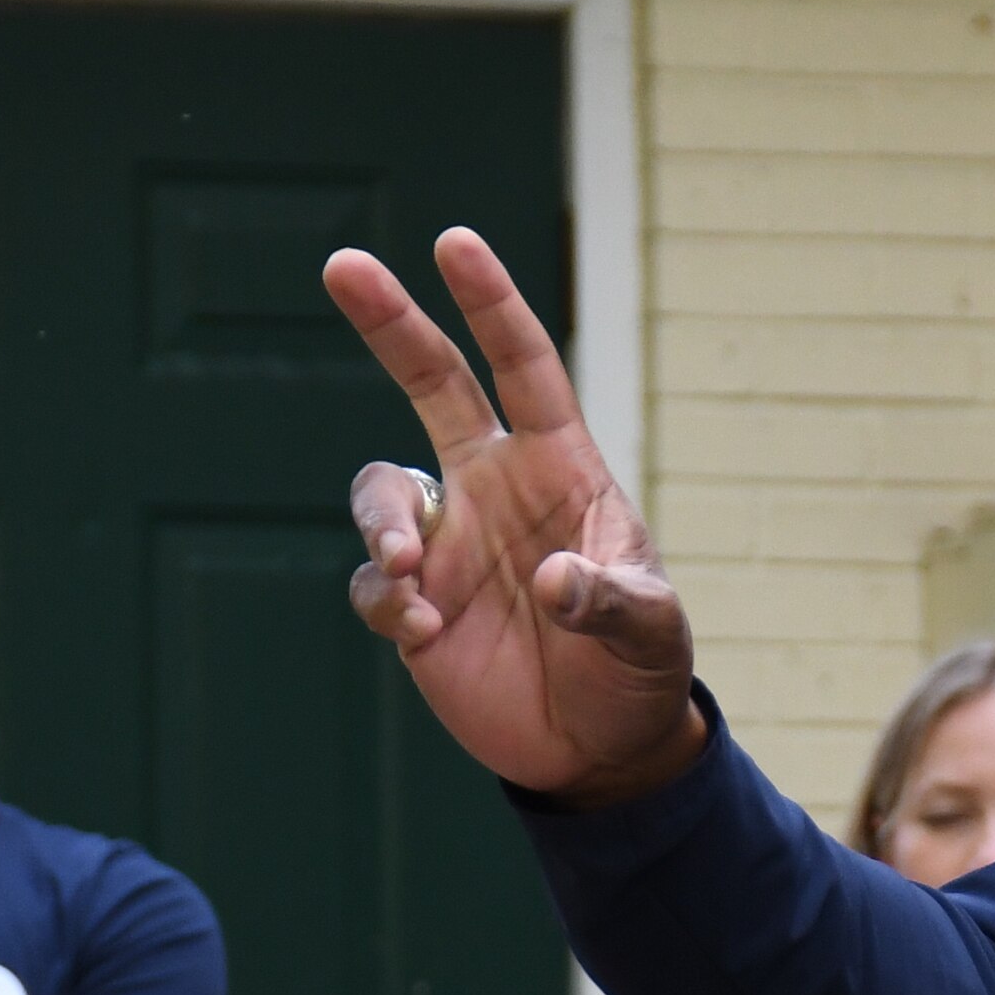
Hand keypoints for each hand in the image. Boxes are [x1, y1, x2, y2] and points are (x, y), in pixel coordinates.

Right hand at [322, 229, 708, 805]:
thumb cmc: (638, 671)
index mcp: (559, 469)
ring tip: (406, 574)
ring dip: (382, 525)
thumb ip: (611, 601)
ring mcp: (448, 544)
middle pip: (432, 383)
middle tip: (343, 264)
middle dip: (390, 322)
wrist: (599, 750)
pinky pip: (373, 585)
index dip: (491, 305)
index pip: (523, 367)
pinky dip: (387, 603)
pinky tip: (426, 635)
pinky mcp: (414, 607)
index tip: (454, 243)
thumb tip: (556, 580)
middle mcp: (493, 489)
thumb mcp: (650, 634)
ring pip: (380, 492)